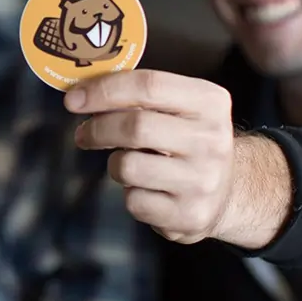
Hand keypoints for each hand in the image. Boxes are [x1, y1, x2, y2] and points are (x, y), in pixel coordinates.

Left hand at [65, 70, 239, 244]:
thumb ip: (138, 95)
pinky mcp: (189, 215)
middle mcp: (211, 140)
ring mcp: (203, 180)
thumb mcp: (180, 108)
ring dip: (115, 164)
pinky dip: (129, 195)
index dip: (103, 90)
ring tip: (127, 164)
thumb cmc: (187, 142)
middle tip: (84, 134)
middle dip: (98, 129)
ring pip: (128, 166)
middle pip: (135, 126)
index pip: (148, 85)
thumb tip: (81, 92)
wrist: (228, 193)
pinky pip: (134, 201)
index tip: (73, 99)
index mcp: (210, 102)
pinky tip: (146, 190)